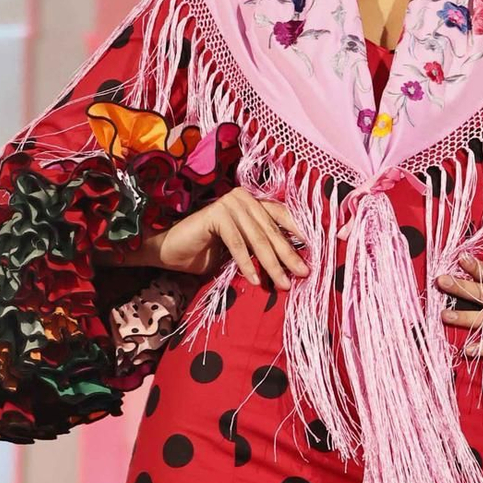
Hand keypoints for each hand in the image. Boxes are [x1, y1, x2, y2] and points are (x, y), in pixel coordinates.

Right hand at [150, 189, 308, 291]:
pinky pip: (237, 242)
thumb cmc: (206, 252)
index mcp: (251, 202)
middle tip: (302, 274)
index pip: (282, 216)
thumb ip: (261, 246)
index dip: (299, 234)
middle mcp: (243, 198)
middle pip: (271, 230)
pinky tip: (254, 280)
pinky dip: (246, 263)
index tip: (313, 253)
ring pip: (257, 238)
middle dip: (288, 255)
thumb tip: (292, 261)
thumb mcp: (241, 249)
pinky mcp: (216, 214)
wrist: (170, 252)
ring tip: (282, 283)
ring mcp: (229, 203)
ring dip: (271, 264)